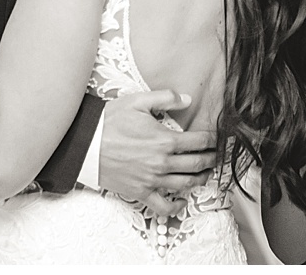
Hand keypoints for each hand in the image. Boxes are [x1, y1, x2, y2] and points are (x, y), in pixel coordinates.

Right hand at [99, 89, 217, 215]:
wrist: (86, 144)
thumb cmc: (110, 122)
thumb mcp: (138, 101)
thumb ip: (165, 98)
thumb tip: (187, 100)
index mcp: (165, 140)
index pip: (199, 142)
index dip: (213, 140)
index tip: (218, 139)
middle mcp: (162, 163)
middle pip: (197, 164)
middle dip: (212, 160)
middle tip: (217, 156)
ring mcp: (152, 180)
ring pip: (185, 184)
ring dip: (201, 179)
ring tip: (206, 174)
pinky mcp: (140, 192)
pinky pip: (163, 205)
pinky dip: (175, 206)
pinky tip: (182, 201)